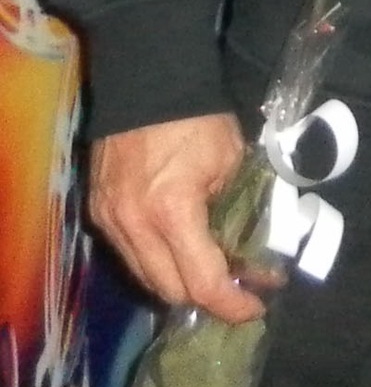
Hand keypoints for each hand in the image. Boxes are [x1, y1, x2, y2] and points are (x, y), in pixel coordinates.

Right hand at [89, 112, 264, 322]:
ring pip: (144, 278)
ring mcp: (110, 221)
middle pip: (169, 292)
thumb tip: (251, 249)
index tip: (256, 307)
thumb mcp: (233, 162)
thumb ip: (238, 211)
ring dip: (178, 284)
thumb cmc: (199, 118)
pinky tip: (180, 251)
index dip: (233, 304)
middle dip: (206, 300)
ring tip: (212, 274)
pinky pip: (129, 255)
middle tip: (239, 290)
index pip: (203, 283)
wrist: (148, 79)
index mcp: (172, 213)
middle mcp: (134, 226)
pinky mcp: (98, 212)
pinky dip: (155, 262)